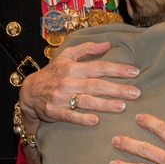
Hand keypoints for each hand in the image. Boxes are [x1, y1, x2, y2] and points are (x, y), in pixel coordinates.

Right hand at [19, 41, 139, 126]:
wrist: (29, 92)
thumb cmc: (52, 73)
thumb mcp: (66, 56)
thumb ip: (87, 49)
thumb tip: (108, 44)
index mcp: (73, 67)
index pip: (99, 67)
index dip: (117, 69)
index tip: (134, 72)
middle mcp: (68, 81)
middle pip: (96, 85)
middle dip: (117, 89)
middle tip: (135, 93)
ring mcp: (61, 97)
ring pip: (86, 100)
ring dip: (105, 104)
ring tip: (122, 106)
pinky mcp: (54, 111)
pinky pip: (69, 115)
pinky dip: (81, 118)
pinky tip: (95, 120)